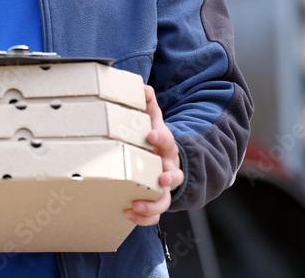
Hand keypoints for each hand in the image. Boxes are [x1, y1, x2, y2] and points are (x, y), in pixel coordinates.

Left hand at [125, 85, 183, 225]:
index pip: (168, 140)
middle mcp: (168, 168)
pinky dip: (144, 217)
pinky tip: (129, 214)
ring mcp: (164, 187)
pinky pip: (155, 214)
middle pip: (174, 174)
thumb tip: (142, 86)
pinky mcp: (157, 201)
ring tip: (136, 205)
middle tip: (162, 179)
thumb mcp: (152, 120)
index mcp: (166, 147)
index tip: (152, 134)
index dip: (162, 137)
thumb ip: (147, 105)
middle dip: (169, 177)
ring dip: (153, 204)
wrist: (167, 161)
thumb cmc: (155, 139)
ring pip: (165, 200)